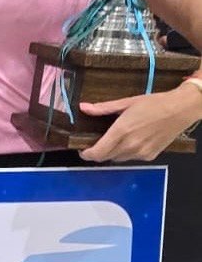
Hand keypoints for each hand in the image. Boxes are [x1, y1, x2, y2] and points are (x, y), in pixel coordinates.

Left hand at [79, 88, 200, 161]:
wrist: (180, 110)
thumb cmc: (153, 103)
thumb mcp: (126, 102)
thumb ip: (103, 108)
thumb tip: (83, 107)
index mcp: (121, 132)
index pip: (97, 153)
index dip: (86, 154)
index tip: (82, 149)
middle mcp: (129, 146)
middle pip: (105, 158)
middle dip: (98, 153)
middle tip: (96, 143)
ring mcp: (140, 153)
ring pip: (118, 159)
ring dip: (112, 153)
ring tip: (115, 140)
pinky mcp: (149, 156)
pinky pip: (131, 158)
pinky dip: (127, 153)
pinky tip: (131, 141)